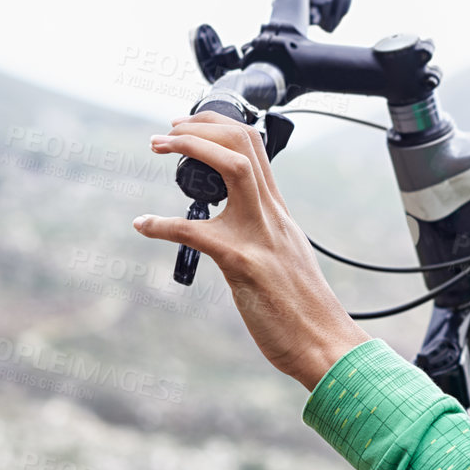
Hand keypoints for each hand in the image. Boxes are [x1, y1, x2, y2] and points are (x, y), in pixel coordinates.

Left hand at [133, 112, 371, 389]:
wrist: (325, 343)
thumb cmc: (303, 310)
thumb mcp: (285, 259)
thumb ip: (264, 236)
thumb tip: (236, 228)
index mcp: (279, 213)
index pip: (256, 148)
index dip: (219, 127)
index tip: (188, 128)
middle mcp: (272, 215)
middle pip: (244, 143)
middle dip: (201, 126)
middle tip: (167, 132)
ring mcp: (259, 236)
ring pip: (233, 167)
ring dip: (191, 147)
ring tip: (159, 146)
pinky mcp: (243, 263)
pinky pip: (196, 232)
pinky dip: (163, 225)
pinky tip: (144, 225)